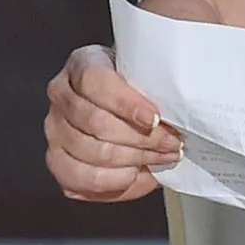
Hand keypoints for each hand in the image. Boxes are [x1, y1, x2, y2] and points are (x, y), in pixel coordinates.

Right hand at [44, 45, 182, 201]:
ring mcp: (55, 129)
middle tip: (172, 144)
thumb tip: (189, 95)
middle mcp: (61, 94)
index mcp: (83, 63)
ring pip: (91, 153)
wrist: (127, 104)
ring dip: (134, 160)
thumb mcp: (150, 71)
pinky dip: (113, 182)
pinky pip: (78, 180)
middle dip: (142, 139)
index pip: (96, 82)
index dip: (127, 104)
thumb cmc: (140, 87)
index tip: (156, 118)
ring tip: (161, 158)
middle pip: (96, 123)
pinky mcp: (56, 160)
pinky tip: (136, 174)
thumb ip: (162, 78)